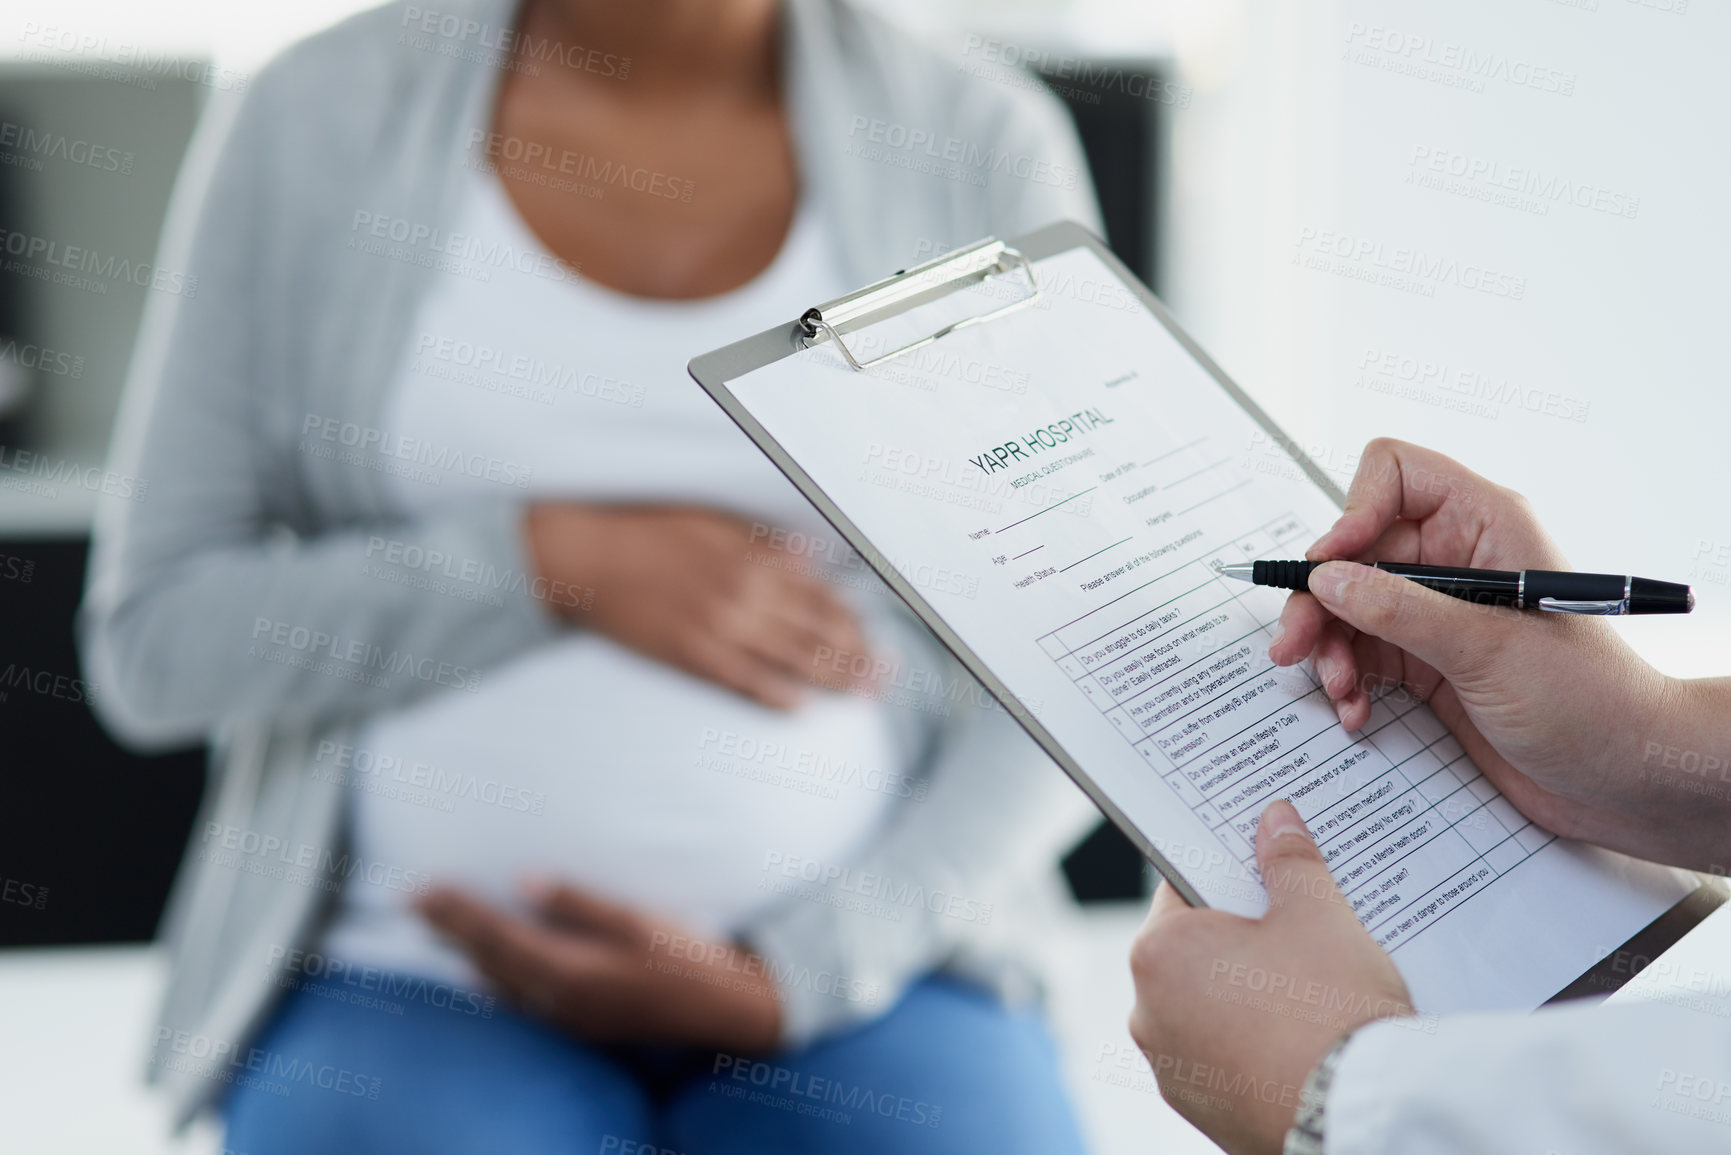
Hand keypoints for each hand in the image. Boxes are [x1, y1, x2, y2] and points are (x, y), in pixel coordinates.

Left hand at [417, 880, 781, 1050]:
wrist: (727, 1010)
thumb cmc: (688, 957)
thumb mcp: (637, 918)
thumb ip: (578, 902)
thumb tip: (524, 881)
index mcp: (570, 970)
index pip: (496, 935)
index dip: (456, 913)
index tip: (422, 889)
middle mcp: (560, 1000)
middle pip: (489, 960)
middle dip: (449, 929)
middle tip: (413, 900)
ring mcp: (571, 1017)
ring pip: (501, 985)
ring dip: (467, 955)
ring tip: (438, 931)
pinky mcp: (585, 1023)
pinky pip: (521, 1003)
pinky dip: (494, 984)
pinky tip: (482, 978)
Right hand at [525, 504, 875, 708]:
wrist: (589, 557)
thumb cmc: (648, 533)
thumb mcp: (713, 522)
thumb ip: (765, 542)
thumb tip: (809, 554)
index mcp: (754, 557)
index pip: (820, 595)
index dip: (854, 620)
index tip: (878, 638)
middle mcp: (746, 593)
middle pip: (817, 631)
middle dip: (857, 655)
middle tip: (887, 677)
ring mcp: (719, 627)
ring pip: (790, 658)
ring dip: (831, 678)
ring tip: (862, 695)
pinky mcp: (690, 655)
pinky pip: (742, 681)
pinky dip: (773, 695)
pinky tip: (799, 708)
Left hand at [1129, 800, 1413, 1154]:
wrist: (1362, 1115)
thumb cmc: (1332, 1010)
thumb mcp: (1317, 915)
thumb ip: (1289, 861)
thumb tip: (1275, 820)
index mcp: (1157, 954)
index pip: (1184, 888)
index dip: (1230, 873)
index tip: (1263, 871)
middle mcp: (1148, 1015)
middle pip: (1197, 952)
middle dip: (1243, 938)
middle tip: (1300, 931)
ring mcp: (1175, 1070)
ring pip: (1212, 1008)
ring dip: (1250, 995)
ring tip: (1311, 989)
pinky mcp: (1207, 1111)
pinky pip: (1228, 1059)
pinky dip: (1258, 1046)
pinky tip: (1305, 1039)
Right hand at [1269, 438, 1722, 870]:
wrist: (1625, 778)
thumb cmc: (1593, 702)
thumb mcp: (1490, 650)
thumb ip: (1402, 610)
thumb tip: (1330, 579)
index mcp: (1484, 526)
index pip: (1395, 475)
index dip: (1353, 511)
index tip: (1330, 566)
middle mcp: (1456, 560)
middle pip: (1354, 549)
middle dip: (1320, 599)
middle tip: (1294, 644)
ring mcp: (1438, 612)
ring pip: (1347, 605)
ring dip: (1330, 647)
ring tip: (1338, 688)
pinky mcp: (1427, 661)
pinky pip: (1361, 653)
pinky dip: (1347, 680)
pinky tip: (1358, 710)